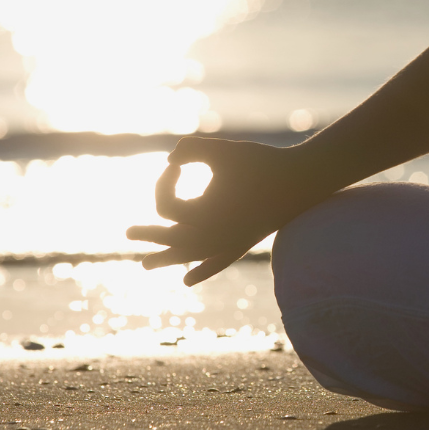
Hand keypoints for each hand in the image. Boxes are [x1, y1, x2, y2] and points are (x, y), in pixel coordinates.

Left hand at [127, 138, 325, 285]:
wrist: (301, 180)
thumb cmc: (261, 163)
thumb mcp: (222, 150)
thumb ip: (192, 149)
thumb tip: (171, 157)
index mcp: (202, 215)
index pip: (166, 205)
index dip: (164, 181)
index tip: (176, 163)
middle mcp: (211, 236)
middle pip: (170, 240)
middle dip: (149, 234)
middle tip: (127, 234)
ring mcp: (227, 244)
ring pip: (190, 257)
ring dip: (168, 258)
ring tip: (145, 265)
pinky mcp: (243, 244)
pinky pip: (217, 263)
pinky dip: (202, 270)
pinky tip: (188, 280)